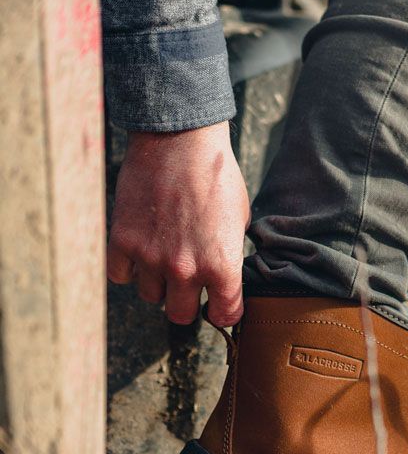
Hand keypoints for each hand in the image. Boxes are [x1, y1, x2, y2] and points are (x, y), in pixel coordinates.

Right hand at [107, 122, 249, 326]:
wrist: (180, 139)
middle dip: (187, 302)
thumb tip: (226, 279)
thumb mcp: (239, 220)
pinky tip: (140, 250)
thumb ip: (230, 256)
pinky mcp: (123, 241)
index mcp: (222, 266)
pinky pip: (121, 276)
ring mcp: (151, 257)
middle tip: (188, 283)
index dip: (223, 311)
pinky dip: (129, 267)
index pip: (224, 315)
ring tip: (164, 256)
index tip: (218, 305)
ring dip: (158, 282)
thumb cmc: (216, 175)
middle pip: (180, 315)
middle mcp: (185, 269)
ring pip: (151, 296)